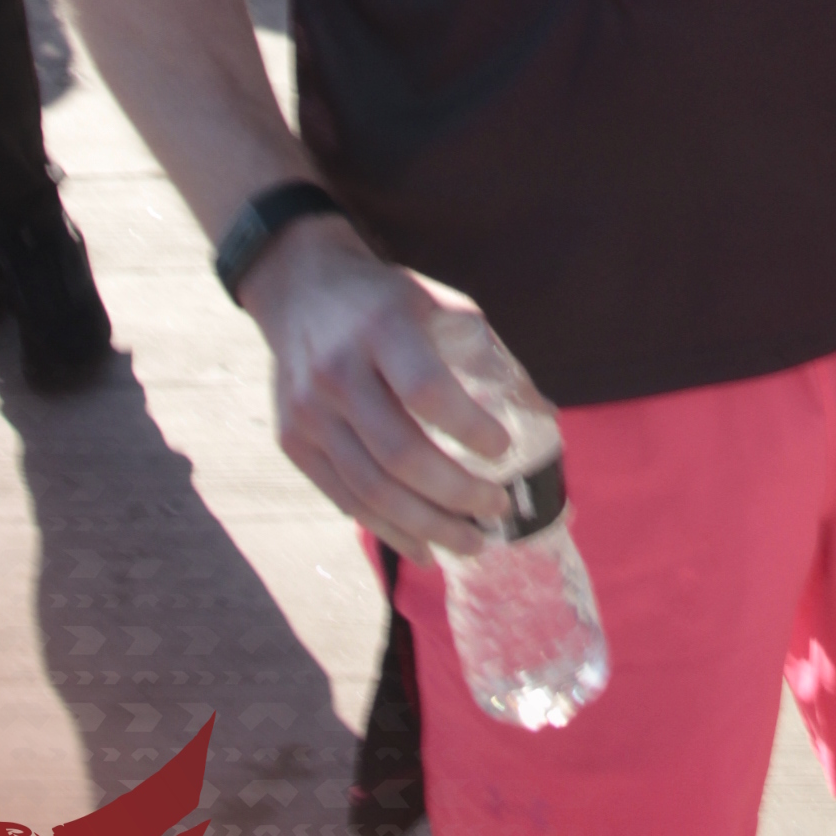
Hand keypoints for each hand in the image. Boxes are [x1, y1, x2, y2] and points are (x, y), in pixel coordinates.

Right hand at [241, 220, 536, 560]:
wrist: (300, 288)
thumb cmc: (386, 301)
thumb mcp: (438, 304)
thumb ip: (485, 355)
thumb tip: (542, 415)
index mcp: (381, 329)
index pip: (426, 390)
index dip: (468, 428)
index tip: (504, 449)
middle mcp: (338, 372)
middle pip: (399, 453)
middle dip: (456, 493)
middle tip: (497, 508)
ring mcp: (308, 412)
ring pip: (370, 489)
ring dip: (428, 527)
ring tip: (473, 543)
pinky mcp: (293, 441)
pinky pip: (345, 499)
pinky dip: (389, 530)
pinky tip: (425, 547)